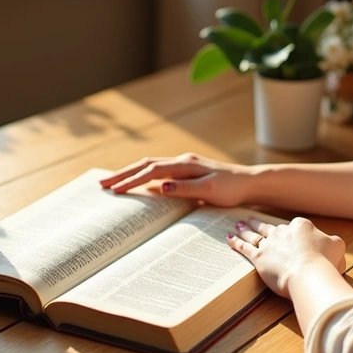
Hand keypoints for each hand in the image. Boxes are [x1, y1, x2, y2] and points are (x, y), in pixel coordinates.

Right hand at [99, 153, 254, 207]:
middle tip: (102, 184)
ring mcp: (184, 165)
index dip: (131, 180)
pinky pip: (159, 172)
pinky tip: (137, 184)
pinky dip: (143, 176)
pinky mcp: (187, 172)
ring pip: (150, 166)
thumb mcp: (210, 190)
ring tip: (112, 182)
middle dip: (123, 174)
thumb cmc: (233, 188)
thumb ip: (185, 188)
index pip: (151, 171)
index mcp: (185, 165)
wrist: (251, 183)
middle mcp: (182, 161)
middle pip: (145, 164)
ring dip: (131, 173)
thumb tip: (160, 186)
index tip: (113, 190)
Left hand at [227, 217, 346, 297]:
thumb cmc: (325, 261)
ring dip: (246, 229)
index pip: (296, 227)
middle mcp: (283, 231)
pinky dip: (236, 242)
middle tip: (252, 220)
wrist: (308, 273)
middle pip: (271, 227)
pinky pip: (244, 247)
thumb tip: (331, 244)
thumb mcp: (337, 247)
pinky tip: (229, 238)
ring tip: (239, 224)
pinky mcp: (258, 257)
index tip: (291, 236)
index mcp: (302, 226)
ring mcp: (269, 243)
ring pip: (255, 234)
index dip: (293, 233)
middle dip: (260, 224)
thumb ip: (332, 243)